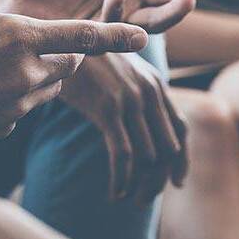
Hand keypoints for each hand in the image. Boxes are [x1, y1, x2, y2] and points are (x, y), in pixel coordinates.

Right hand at [0, 0, 147, 169]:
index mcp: (19, 39)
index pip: (84, 37)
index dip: (116, 33)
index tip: (143, 35)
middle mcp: (24, 77)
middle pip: (69, 64)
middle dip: (67, 50)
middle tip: (40, 36)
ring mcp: (12, 108)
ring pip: (47, 86)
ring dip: (41, 71)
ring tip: (3, 56)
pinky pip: (22, 108)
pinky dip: (16, 93)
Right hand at [59, 53, 186, 204]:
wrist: (56, 39)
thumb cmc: (83, 58)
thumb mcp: (118, 69)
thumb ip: (136, 93)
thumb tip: (144, 129)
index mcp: (156, 83)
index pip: (181, 130)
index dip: (182, 161)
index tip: (176, 182)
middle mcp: (149, 91)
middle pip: (168, 149)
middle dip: (159, 180)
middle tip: (143, 198)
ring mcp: (130, 100)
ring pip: (149, 157)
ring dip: (140, 186)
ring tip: (128, 198)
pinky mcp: (108, 109)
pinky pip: (124, 156)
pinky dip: (122, 180)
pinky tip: (114, 193)